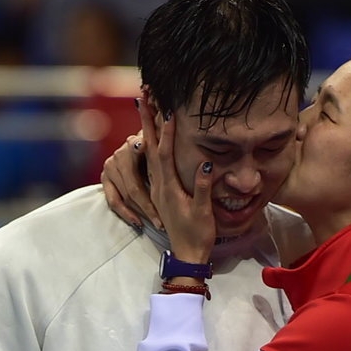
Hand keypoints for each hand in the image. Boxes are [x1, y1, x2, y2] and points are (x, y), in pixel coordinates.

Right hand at [100, 132, 161, 229]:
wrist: (144, 145)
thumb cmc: (160, 148)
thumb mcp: (164, 145)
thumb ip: (164, 143)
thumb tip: (167, 130)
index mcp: (134, 143)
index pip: (140, 161)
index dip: (148, 170)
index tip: (155, 184)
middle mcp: (119, 154)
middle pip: (134, 186)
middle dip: (151, 206)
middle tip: (164, 222)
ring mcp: (110, 167)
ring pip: (126, 196)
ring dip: (142, 213)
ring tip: (156, 225)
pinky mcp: (105, 178)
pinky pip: (113, 201)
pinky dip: (127, 214)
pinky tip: (138, 223)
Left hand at [141, 93, 215, 263]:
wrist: (187, 255)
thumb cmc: (198, 235)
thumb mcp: (203, 213)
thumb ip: (203, 189)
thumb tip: (206, 164)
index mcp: (168, 188)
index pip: (164, 154)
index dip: (166, 132)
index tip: (168, 109)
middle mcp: (159, 185)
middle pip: (150, 147)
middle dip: (147, 120)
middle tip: (144, 95)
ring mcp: (158, 187)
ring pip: (149, 152)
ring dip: (147, 128)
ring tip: (145, 106)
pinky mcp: (161, 190)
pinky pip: (152, 161)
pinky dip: (151, 144)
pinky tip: (150, 136)